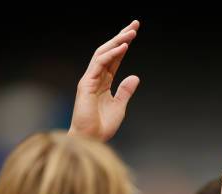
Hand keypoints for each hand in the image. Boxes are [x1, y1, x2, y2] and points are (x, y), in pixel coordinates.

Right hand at [69, 20, 139, 141]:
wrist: (90, 140)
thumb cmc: (101, 127)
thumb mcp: (119, 107)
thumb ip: (125, 91)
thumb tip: (135, 77)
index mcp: (104, 82)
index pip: (115, 59)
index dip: (124, 45)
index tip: (134, 32)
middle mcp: (96, 78)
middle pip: (109, 52)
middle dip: (121, 36)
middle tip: (135, 25)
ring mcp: (90, 80)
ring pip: (103, 54)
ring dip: (118, 42)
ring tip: (131, 33)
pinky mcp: (86, 84)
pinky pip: (99, 64)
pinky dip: (111, 54)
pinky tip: (123, 47)